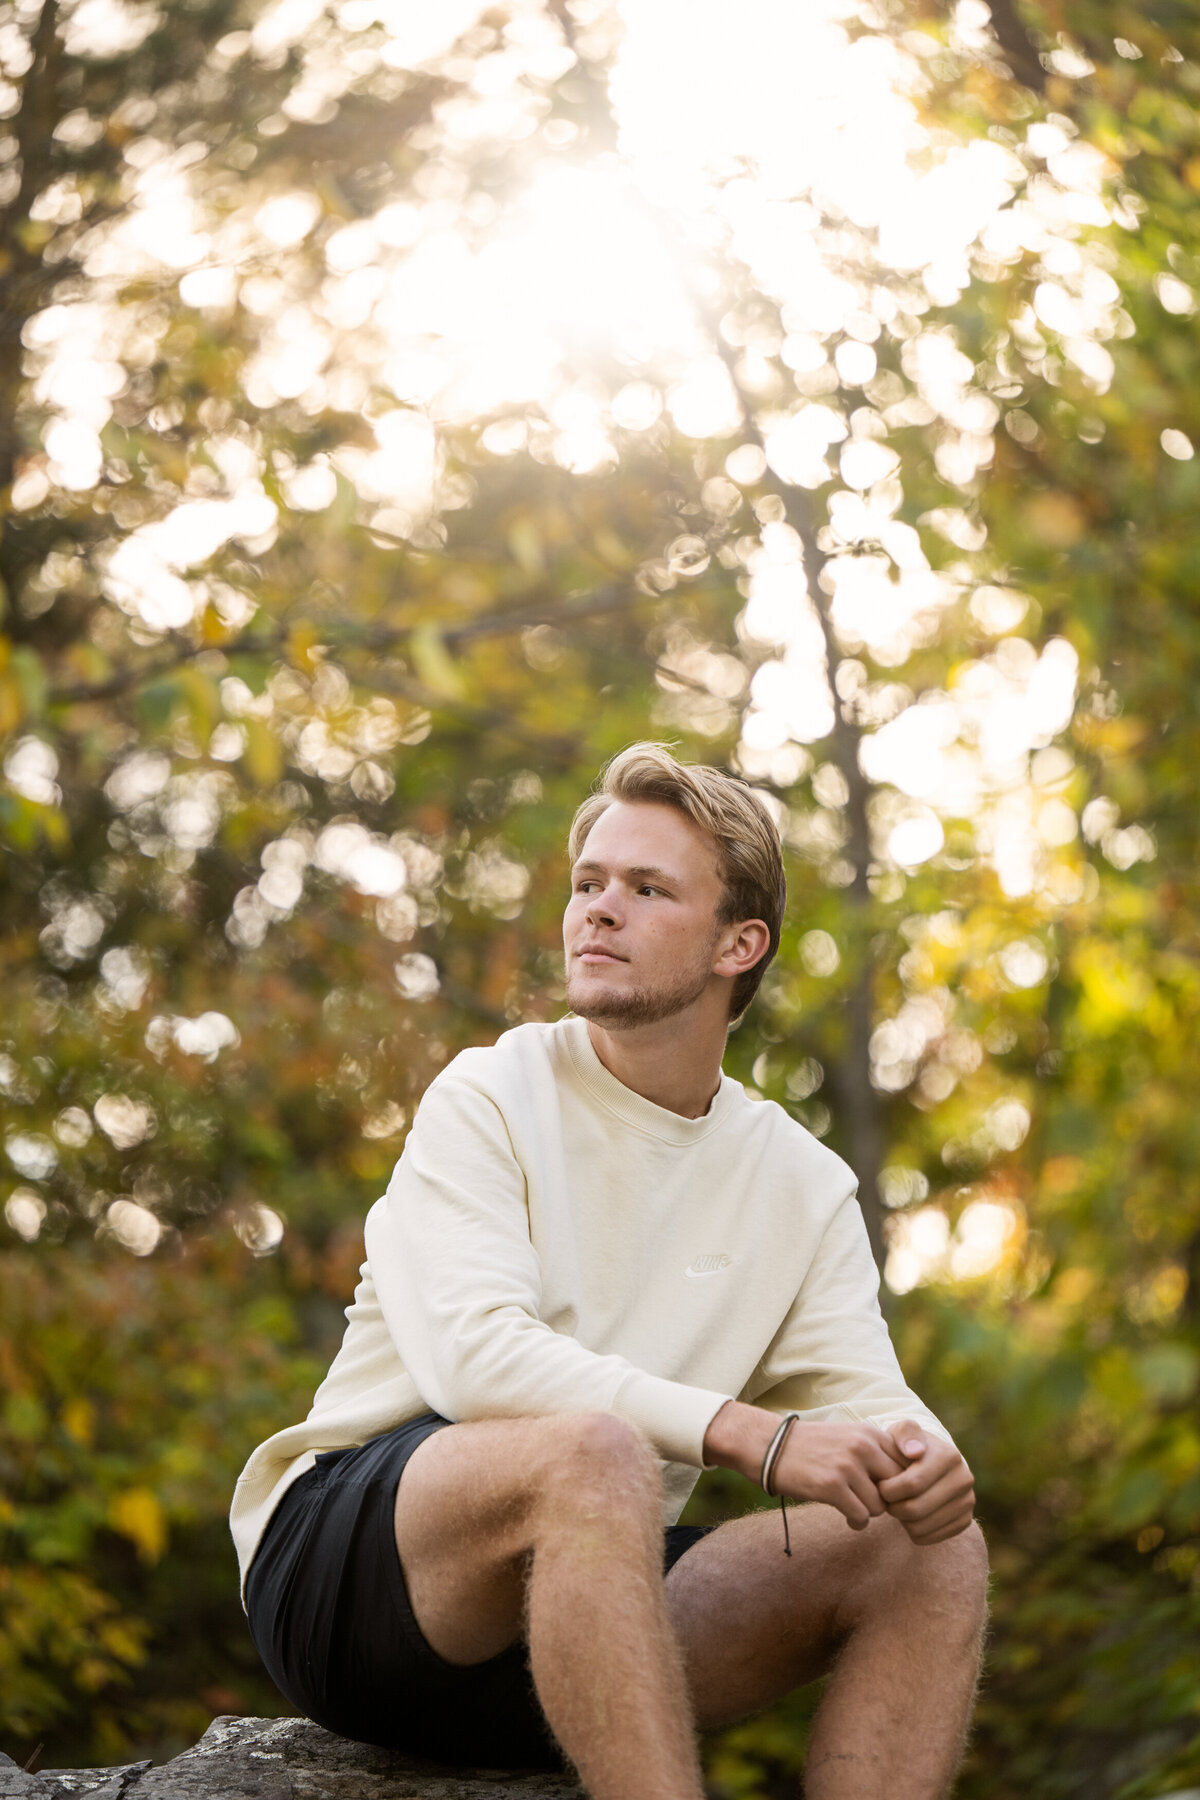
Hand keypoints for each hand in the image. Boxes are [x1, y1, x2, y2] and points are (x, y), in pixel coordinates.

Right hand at [703, 1402, 904, 1532]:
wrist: (770, 1446)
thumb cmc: (814, 1447)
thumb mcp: (850, 1438)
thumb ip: (878, 1455)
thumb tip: (909, 1487)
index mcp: (870, 1433)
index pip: (907, 1467)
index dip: (900, 1486)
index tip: (886, 1493)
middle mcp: (863, 1446)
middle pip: (898, 1489)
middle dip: (887, 1501)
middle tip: (872, 1505)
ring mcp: (847, 1465)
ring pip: (880, 1507)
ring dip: (868, 1512)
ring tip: (853, 1507)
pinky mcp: (832, 1485)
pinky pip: (860, 1517)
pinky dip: (856, 1522)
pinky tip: (846, 1517)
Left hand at [875, 1421, 975, 1544]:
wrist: (931, 1462)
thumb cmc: (908, 1447)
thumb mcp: (902, 1432)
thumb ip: (905, 1434)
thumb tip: (915, 1451)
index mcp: (948, 1456)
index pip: (912, 1484)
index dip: (888, 1490)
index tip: (879, 1485)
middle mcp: (963, 1479)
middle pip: (916, 1509)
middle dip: (893, 1506)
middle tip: (886, 1500)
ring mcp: (967, 1501)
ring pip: (921, 1526)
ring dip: (901, 1520)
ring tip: (896, 1505)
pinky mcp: (965, 1520)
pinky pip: (930, 1538)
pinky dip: (913, 1531)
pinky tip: (909, 1516)